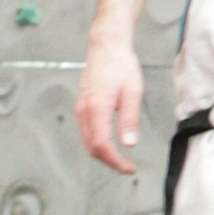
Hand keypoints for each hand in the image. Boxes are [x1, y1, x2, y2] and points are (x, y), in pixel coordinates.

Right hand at [74, 37, 142, 175]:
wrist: (106, 46)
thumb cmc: (121, 65)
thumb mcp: (133, 91)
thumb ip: (129, 118)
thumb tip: (129, 143)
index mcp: (96, 108)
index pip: (102, 145)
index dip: (114, 161)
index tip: (128, 168)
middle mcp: (84, 111)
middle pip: (92, 147)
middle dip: (109, 160)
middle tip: (126, 166)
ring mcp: (80, 109)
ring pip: (87, 141)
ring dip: (102, 153)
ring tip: (120, 157)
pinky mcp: (81, 106)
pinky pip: (87, 131)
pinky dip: (97, 142)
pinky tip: (110, 141)